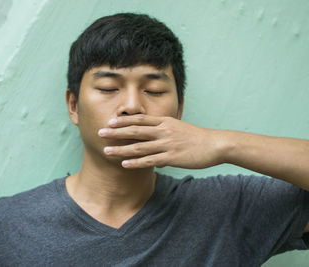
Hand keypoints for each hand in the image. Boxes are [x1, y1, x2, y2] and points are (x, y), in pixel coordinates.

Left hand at [98, 114, 224, 168]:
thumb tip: (155, 149)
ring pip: (139, 146)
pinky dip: (136, 162)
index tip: (110, 122)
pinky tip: (124, 164)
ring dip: (121, 148)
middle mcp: (163, 131)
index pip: (140, 119)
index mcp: (164, 122)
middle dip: (116, 132)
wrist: (216, 144)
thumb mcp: (179, 129)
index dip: (124, 120)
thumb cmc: (197, 137)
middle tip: (100, 132)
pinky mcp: (171, 157)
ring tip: (106, 150)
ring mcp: (167, 144)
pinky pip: (149, 160)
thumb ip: (165, 134)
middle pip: (135, 130)